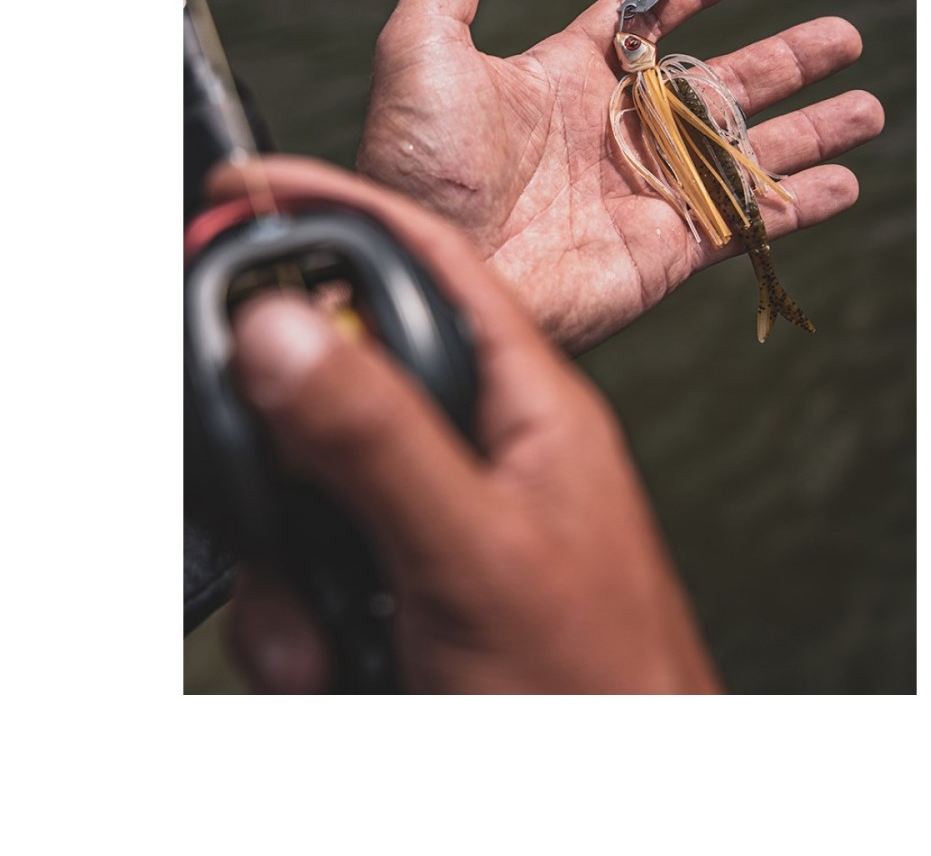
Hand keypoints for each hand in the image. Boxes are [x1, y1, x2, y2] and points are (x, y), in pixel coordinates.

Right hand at [210, 156, 721, 694]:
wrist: (620, 796)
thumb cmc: (593, 687)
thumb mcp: (471, 551)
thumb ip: (377, 438)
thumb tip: (285, 330)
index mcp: (527, 401)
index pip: (429, 260)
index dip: (342, 209)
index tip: (251, 192)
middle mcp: (486, 446)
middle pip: (351, 375)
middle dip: (283, 432)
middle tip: (251, 478)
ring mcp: (446, 517)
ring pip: (320, 481)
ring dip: (290, 556)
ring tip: (320, 632)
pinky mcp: (414, 580)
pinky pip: (323, 561)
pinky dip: (302, 616)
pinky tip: (331, 659)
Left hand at [358, 0, 883, 352]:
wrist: (434, 268)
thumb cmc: (419, 163)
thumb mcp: (423, 49)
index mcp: (564, 79)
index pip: (647, 21)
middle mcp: (614, 133)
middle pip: (718, 85)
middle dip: (784, 60)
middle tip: (845, 37)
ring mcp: (646, 192)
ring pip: (747, 152)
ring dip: (809, 129)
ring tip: (869, 108)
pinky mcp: (666, 252)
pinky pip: (746, 221)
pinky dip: (797, 204)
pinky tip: (845, 183)